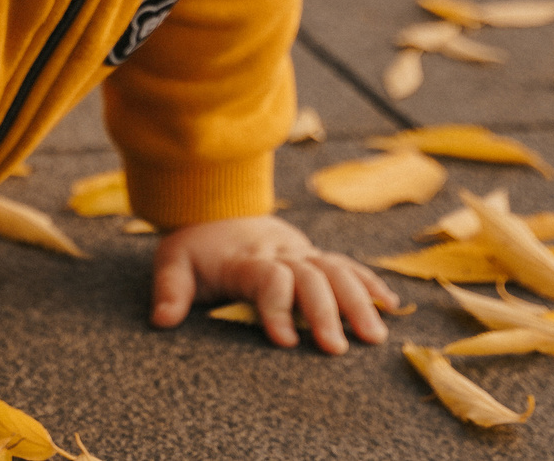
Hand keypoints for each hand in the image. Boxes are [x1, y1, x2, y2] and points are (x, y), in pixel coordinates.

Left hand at [148, 214, 400, 353]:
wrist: (218, 203)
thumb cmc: (197, 245)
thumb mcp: (174, 260)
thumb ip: (170, 290)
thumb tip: (163, 320)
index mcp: (246, 258)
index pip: (268, 278)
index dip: (278, 306)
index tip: (286, 341)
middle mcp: (279, 253)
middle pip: (310, 276)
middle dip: (326, 312)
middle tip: (338, 349)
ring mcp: (301, 252)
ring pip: (336, 270)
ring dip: (358, 301)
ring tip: (375, 337)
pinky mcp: (314, 255)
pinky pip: (347, 265)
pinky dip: (369, 283)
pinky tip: (390, 307)